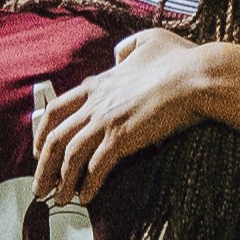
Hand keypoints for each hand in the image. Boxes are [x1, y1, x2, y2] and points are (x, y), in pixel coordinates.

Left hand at [35, 27, 225, 206]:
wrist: (199, 76)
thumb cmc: (182, 60)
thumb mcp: (150, 40)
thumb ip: (128, 47)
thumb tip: (118, 55)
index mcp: (99, 83)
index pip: (57, 110)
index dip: (43, 132)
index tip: (40, 149)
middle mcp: (96, 103)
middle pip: (55, 137)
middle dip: (44, 166)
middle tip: (42, 185)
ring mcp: (106, 120)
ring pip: (70, 155)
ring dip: (61, 181)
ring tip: (59, 199)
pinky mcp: (122, 137)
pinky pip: (96, 166)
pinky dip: (88, 184)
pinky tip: (86, 197)